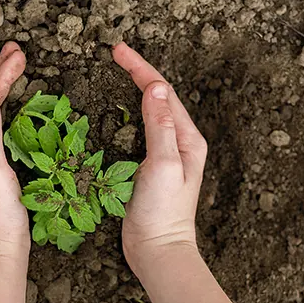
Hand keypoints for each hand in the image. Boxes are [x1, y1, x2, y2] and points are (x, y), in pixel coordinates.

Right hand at [112, 44, 255, 302]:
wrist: (158, 251)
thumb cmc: (163, 212)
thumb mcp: (163, 165)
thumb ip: (159, 126)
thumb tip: (156, 88)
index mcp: (187, 138)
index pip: (164, 93)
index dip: (141, 69)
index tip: (118, 51)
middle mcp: (180, 142)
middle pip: (160, 98)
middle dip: (139, 73)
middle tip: (116, 53)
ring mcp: (167, 155)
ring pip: (151, 112)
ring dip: (136, 90)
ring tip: (119, 71)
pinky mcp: (152, 167)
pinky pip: (142, 131)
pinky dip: (130, 114)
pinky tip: (120, 111)